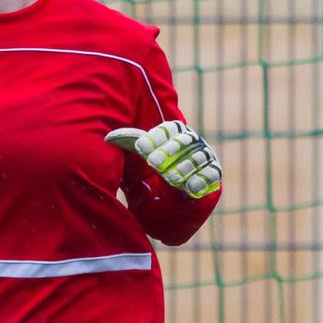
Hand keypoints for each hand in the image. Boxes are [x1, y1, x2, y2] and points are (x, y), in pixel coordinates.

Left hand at [105, 121, 221, 198]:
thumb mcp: (140, 154)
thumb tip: (109, 137)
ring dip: (184, 168)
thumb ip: (128, 142)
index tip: (141, 149)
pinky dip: (202, 180)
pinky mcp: (213, 173)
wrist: (170, 192)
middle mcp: (192, 140)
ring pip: (197, 158)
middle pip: (184, 142)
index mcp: (174, 132)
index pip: (167, 129)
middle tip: (153, 163)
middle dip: (169, 151)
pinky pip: (211, 174)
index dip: (155, 138)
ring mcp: (204, 156)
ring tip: (171, 178)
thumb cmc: (153, 166)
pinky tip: (191, 188)